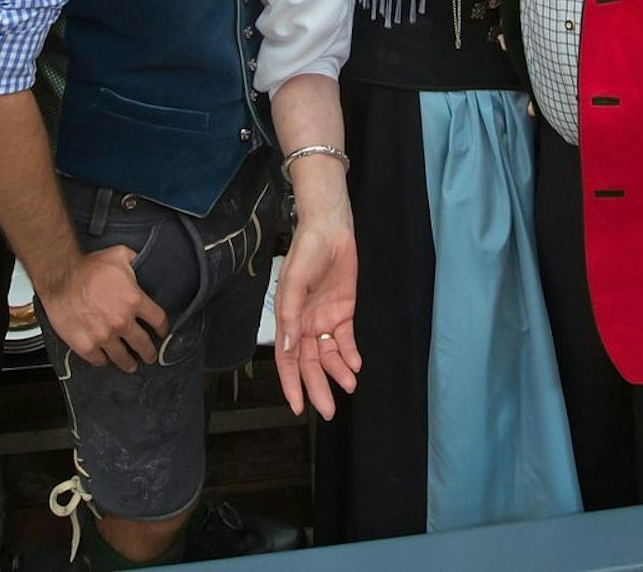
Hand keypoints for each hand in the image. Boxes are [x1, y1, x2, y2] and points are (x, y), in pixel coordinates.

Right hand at [36, 246, 166, 372]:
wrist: (60, 277)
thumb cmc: (87, 267)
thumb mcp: (120, 256)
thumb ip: (136, 262)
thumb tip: (144, 264)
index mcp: (134, 300)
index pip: (158, 320)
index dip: (163, 328)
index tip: (161, 333)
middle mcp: (122, 322)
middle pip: (144, 344)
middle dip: (149, 353)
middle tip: (150, 356)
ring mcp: (104, 336)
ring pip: (122, 357)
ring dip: (129, 362)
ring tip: (131, 364)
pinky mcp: (86, 345)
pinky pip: (99, 360)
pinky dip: (103, 361)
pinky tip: (106, 359)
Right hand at [272, 203, 359, 418]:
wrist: (331, 230)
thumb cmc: (306, 251)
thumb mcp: (293, 282)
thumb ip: (290, 316)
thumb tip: (289, 348)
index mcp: (287, 320)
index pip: (287, 360)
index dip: (291, 384)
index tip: (296, 407)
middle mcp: (305, 324)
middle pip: (310, 364)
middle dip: (317, 387)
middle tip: (327, 411)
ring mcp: (324, 319)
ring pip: (329, 355)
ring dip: (337, 372)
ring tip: (348, 384)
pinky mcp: (344, 312)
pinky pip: (346, 340)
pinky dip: (350, 354)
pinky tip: (355, 365)